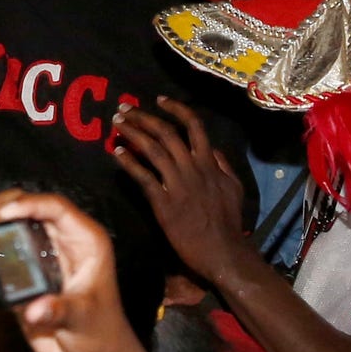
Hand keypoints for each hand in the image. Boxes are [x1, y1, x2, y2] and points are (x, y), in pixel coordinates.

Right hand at [0, 192, 133, 351]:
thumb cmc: (98, 333)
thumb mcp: (83, 319)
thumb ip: (60, 311)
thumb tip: (35, 309)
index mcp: (85, 241)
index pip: (57, 208)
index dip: (29, 205)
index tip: (2, 215)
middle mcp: (62, 240)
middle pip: (29, 206)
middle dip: (2, 207)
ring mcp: (40, 252)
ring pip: (12, 220)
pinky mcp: (21, 268)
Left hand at [106, 97, 249, 286]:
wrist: (222, 251)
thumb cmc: (228, 222)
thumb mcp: (234, 188)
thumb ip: (224, 166)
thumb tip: (214, 150)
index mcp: (210, 163)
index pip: (194, 126)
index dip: (175, 109)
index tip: (159, 100)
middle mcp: (193, 169)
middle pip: (166, 133)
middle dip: (143, 117)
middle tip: (124, 109)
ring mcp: (178, 185)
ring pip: (153, 150)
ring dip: (132, 133)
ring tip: (117, 123)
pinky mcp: (164, 203)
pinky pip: (144, 177)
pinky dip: (129, 163)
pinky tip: (116, 153)